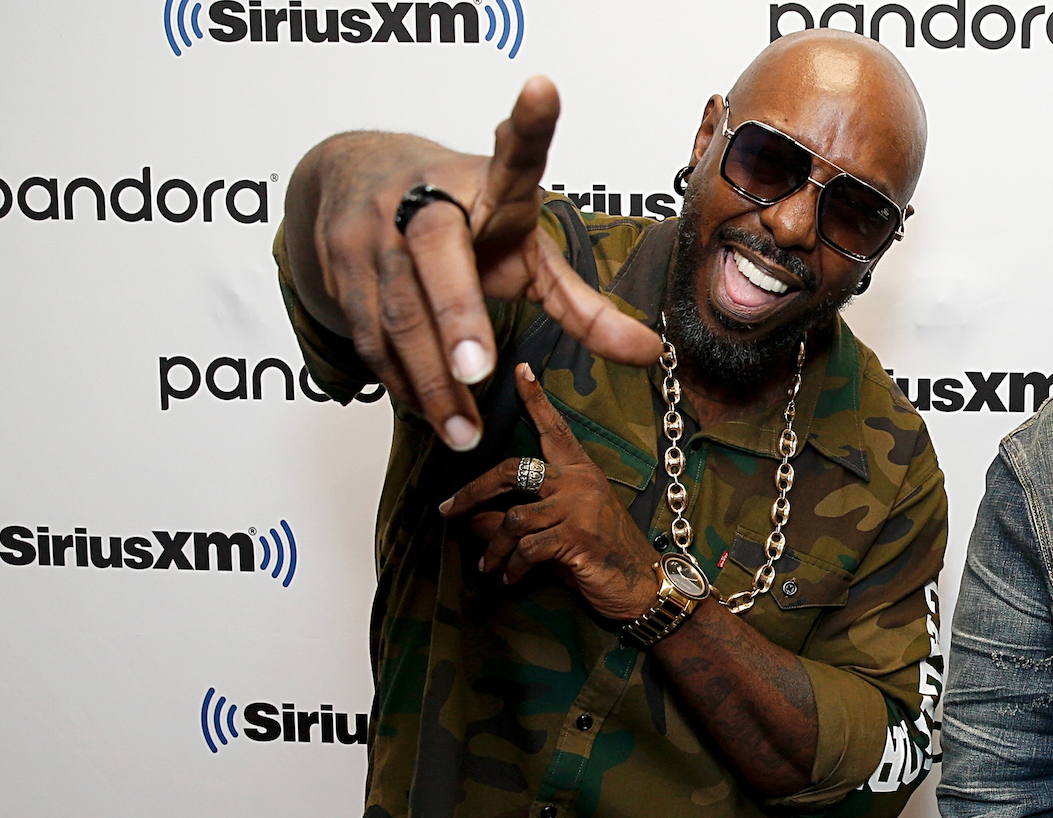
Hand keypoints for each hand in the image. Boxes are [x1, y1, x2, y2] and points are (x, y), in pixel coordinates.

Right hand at [299, 77, 661, 449]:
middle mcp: (424, 199)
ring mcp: (373, 230)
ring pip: (394, 309)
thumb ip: (582, 304)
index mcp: (486, 184)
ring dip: (429, 376)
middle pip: (433, 253)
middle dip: (454, 313)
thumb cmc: (466, 222)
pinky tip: (431, 413)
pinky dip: (402, 380)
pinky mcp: (338, 268)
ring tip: (463, 429)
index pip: (512, 152)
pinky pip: (369, 334)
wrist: (355, 182)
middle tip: (477, 371)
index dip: (529, 125)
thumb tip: (650, 354)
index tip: (543, 90)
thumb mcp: (527, 251)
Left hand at [439, 364, 659, 620]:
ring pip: (513, 518)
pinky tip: (510, 578)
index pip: (554, 429)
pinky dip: (512, 566)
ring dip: (493, 547)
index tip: (521, 371)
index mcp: (580, 471)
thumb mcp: (558, 531)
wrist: (642, 587)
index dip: (536, 400)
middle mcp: (579, 482)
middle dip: (473, 492)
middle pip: (512, 470)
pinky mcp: (577, 537)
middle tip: (449, 509)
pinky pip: (527, 548)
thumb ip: (520, 522)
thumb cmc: (605, 555)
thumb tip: (473, 522)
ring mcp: (579, 508)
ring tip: (489, 565)